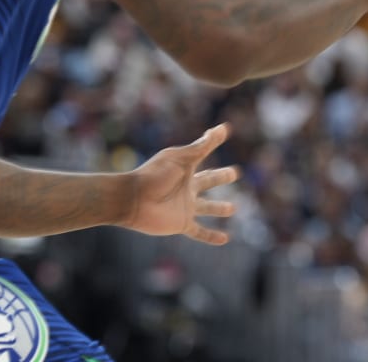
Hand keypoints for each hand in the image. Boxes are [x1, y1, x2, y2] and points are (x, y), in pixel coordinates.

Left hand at [123, 124, 239, 243]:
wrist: (132, 200)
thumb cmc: (154, 175)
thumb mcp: (180, 158)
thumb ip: (202, 146)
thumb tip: (223, 128)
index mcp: (186, 169)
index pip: (203, 155)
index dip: (212, 145)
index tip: (224, 134)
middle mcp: (187, 187)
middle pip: (208, 181)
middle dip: (220, 177)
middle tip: (234, 173)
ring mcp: (185, 206)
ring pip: (207, 207)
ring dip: (219, 208)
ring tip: (232, 208)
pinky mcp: (181, 223)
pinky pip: (199, 232)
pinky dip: (211, 236)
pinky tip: (224, 239)